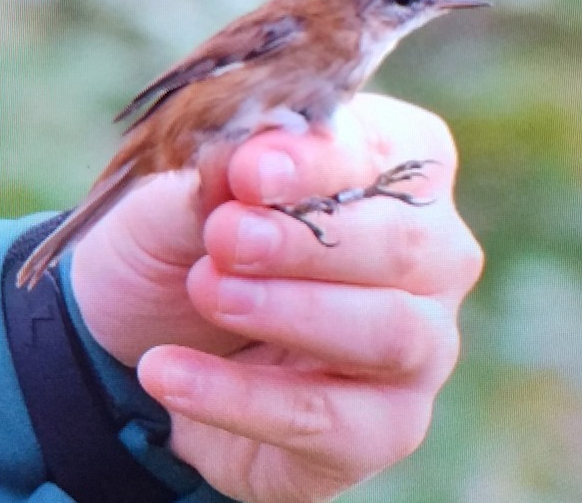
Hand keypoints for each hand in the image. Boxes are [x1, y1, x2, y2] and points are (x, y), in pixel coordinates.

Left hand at [72, 93, 483, 502]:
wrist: (146, 344)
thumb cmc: (188, 242)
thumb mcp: (178, 196)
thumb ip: (213, 175)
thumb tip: (239, 156)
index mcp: (401, 165)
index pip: (383, 153)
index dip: (317, 161)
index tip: (247, 169)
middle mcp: (434, 253)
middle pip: (405, 243)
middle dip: (309, 240)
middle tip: (224, 237)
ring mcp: (424, 345)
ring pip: (389, 331)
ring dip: (291, 311)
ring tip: (204, 292)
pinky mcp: (387, 428)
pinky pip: (325, 418)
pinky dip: (240, 397)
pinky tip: (168, 373)